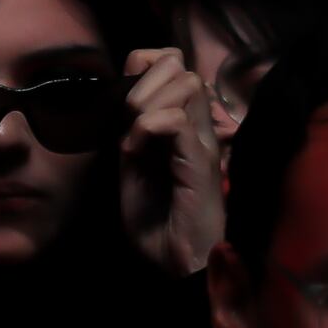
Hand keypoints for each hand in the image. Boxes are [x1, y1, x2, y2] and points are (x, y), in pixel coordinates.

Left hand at [118, 39, 225, 275]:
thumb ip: (132, 132)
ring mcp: (203, 143)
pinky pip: (177, 122)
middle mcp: (199, 127)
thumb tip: (124, 98)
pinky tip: (135, 152)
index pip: (171, 61)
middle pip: (179, 65)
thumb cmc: (158, 223)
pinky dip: (149, 128)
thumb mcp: (134, 168)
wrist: (176, 266)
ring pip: (186, 83)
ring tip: (133, 135)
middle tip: (127, 119)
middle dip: (143, 81)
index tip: (123, 103)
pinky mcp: (201, 164)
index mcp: (183, 124)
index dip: (143, 67)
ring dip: (147, 103)